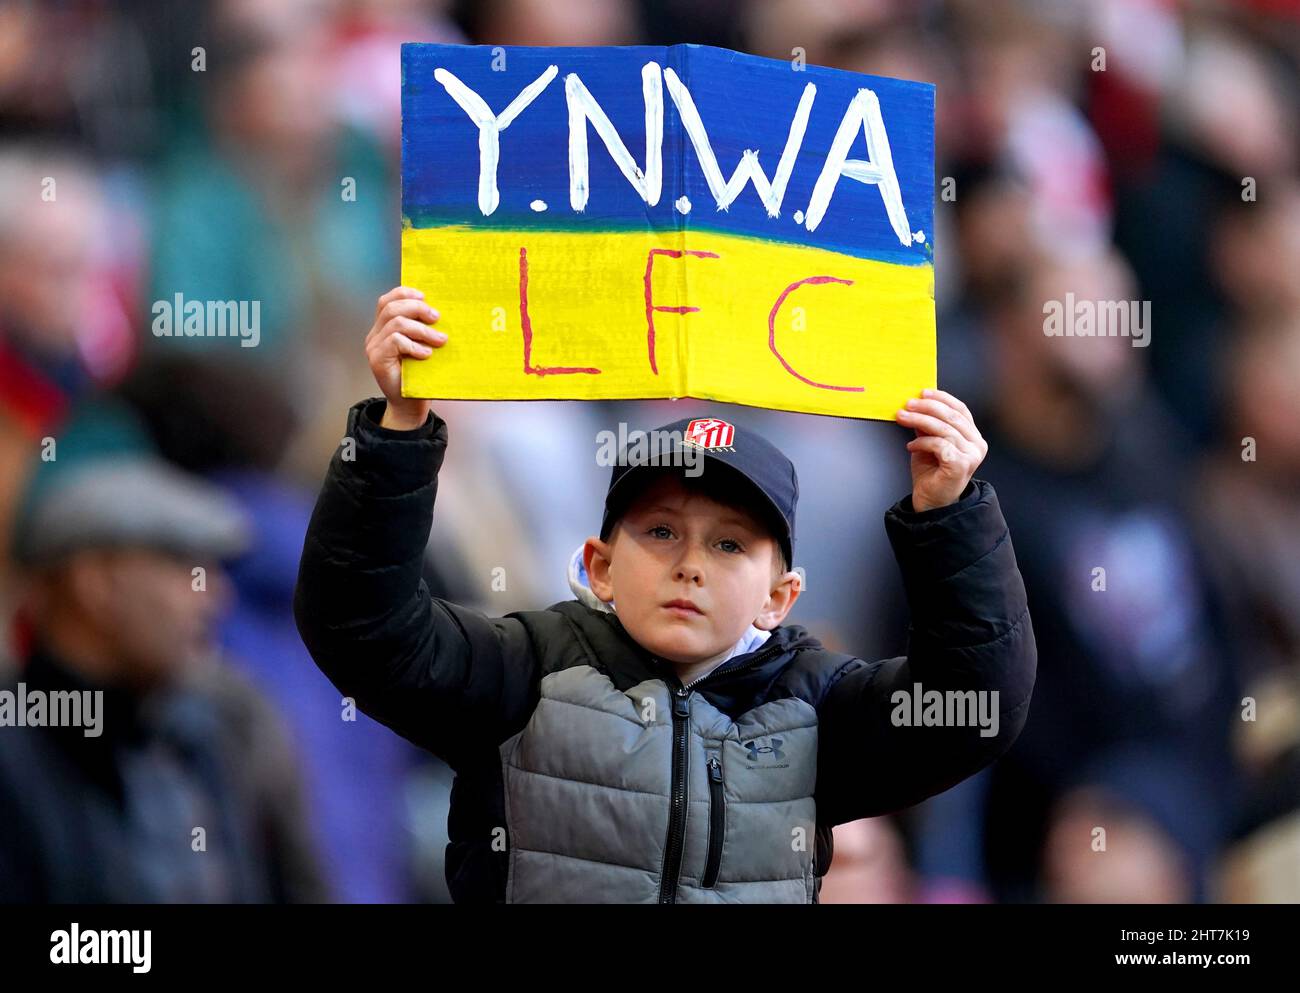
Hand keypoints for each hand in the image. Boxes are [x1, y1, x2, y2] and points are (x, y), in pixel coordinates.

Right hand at [364, 286, 445, 429]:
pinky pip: (395, 341)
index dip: (405, 293)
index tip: (425, 296)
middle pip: (391, 308)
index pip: (387, 301)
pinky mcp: (377, 360)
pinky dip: (414, 345)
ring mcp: (374, 347)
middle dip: (417, 308)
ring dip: (422, 329)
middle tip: (437, 318)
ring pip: (395, 323)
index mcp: (383, 328)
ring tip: (439, 340)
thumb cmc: (420, 375)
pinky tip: (426, 354)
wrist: (409, 406)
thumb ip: (423, 330)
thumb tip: (442, 312)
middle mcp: (375, 335)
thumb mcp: (423, 347)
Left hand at [895, 388, 986, 511]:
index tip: (922, 392)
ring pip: (944, 429)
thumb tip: (916, 405)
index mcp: (973, 437)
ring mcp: (971, 455)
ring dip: (919, 421)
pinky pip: (939, 445)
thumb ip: (927, 426)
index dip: (942, 398)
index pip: (961, 410)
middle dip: (927, 407)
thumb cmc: (931, 473)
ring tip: (902, 419)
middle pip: (952, 417)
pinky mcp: (961, 465)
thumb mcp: (928, 443)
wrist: (931, 502)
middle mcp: (977, 445)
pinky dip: (922, 442)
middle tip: (907, 405)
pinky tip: (910, 446)